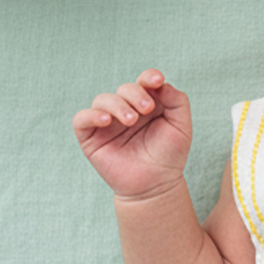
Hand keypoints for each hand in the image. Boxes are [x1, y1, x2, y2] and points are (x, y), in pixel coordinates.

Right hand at [72, 69, 192, 199]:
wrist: (155, 186)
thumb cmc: (169, 156)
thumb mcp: (181, 127)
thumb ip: (177, 101)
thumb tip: (160, 84)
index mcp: (146, 104)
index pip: (143, 81)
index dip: (148, 77)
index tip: (157, 81)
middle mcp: (124, 109)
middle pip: (124, 89)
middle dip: (135, 94)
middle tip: (146, 109)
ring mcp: (106, 122)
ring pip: (102, 99)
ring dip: (117, 105)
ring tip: (131, 120)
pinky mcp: (90, 137)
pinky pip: (81, 119)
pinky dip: (91, 115)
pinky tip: (106, 120)